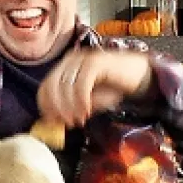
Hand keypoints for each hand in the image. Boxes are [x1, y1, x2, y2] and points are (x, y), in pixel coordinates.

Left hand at [38, 49, 153, 128]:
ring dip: (69, 107)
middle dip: (57, 109)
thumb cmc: (112, 88)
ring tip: (79, 119)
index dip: (45, 107)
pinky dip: (81, 100)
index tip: (53, 122)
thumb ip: (72, 109)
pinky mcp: (95, 62)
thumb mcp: (88, 102)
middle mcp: (70, 61)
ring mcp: (82, 59)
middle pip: (51, 86)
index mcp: (64, 68)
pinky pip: (81, 84)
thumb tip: (55, 122)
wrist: (138, 75)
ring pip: (65, 86)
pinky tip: (87, 110)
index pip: (44, 87)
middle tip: (67, 123)